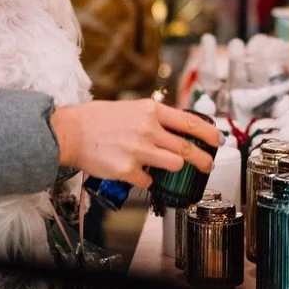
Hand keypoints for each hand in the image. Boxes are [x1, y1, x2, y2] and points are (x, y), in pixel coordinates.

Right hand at [51, 99, 219, 188]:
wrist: (70, 132)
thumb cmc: (98, 119)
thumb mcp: (132, 108)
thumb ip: (154, 117)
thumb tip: (176, 128)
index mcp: (151, 111)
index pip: (190, 122)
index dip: (209, 134)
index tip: (218, 140)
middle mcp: (148, 130)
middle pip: (188, 149)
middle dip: (203, 160)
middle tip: (208, 165)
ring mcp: (139, 151)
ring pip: (174, 165)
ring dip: (173, 168)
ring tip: (165, 167)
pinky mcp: (128, 170)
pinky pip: (148, 180)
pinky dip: (146, 179)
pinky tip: (135, 172)